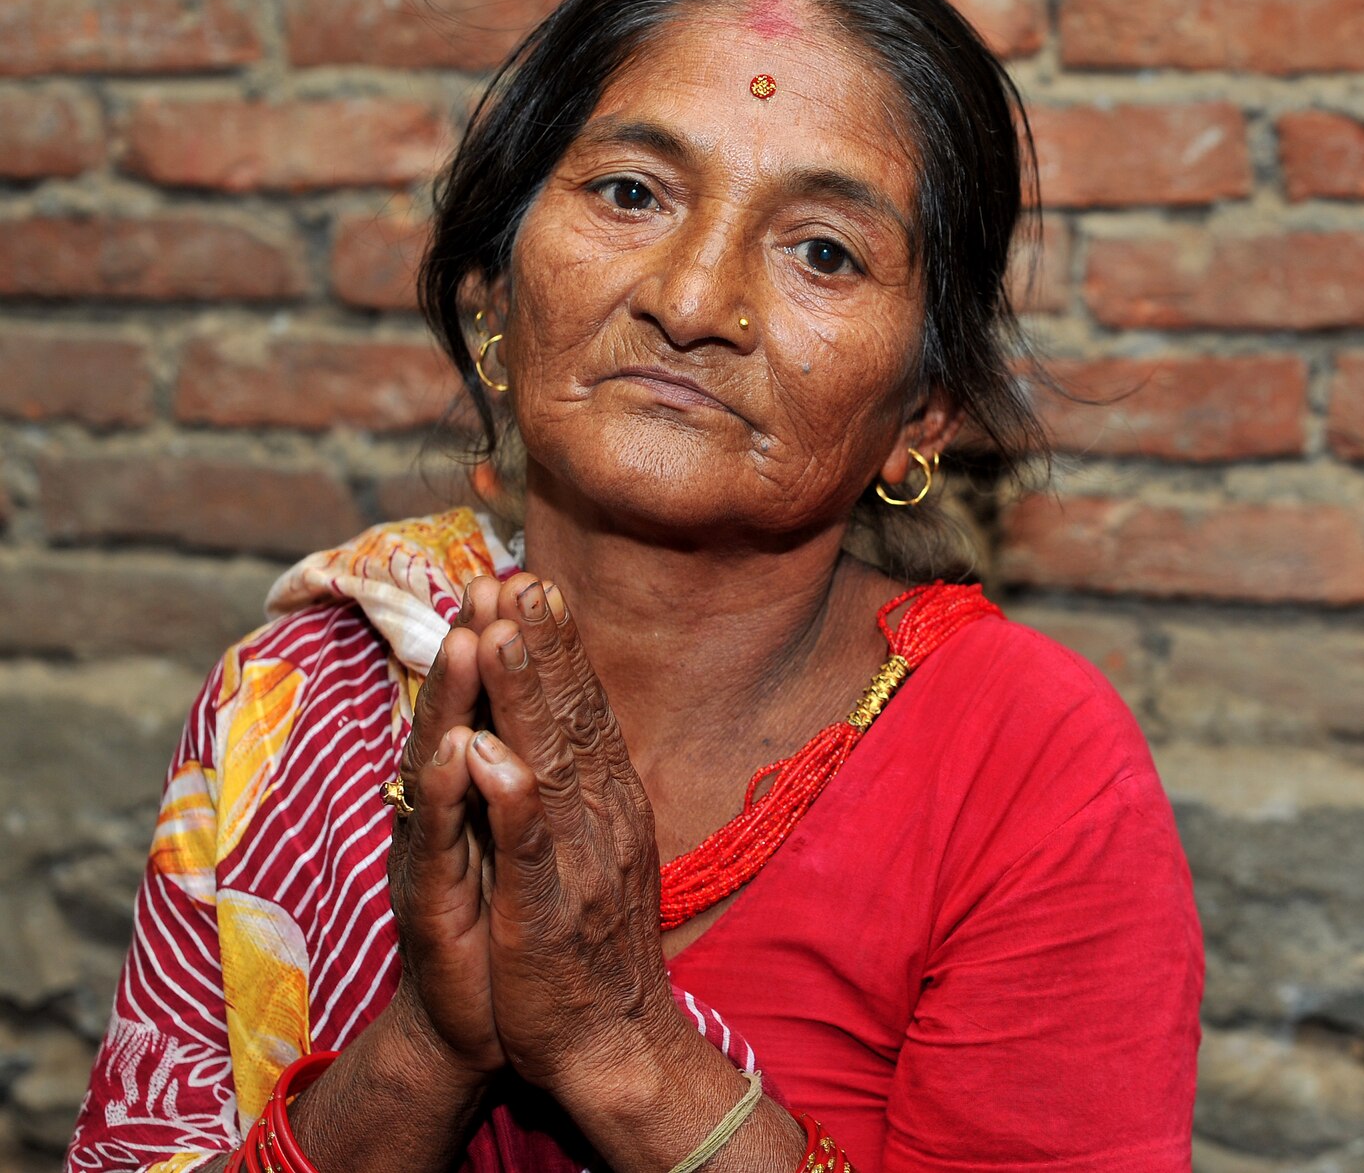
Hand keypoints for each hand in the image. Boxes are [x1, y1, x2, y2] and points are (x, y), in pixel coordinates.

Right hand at [381, 606, 503, 1083]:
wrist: (489, 1026)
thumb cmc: (513, 928)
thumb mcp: (532, 842)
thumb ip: (529, 777)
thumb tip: (542, 710)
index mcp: (488, 791)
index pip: (504, 705)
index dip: (515, 645)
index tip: (529, 580)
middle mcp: (455, 808)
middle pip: (467, 713)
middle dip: (480, 648)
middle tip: (490, 583)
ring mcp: (439, 849)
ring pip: (446, 760)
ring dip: (457, 700)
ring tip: (469, 639)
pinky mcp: (432, 900)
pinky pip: (444, 837)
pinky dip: (452, 792)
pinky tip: (459, 750)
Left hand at [460, 573, 685, 1100]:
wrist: (613, 1042)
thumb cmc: (590, 947)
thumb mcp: (592, 852)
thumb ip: (577, 790)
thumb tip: (563, 732)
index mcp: (607, 801)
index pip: (582, 710)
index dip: (555, 647)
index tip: (531, 585)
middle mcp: (602, 817)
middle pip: (569, 718)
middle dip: (538, 646)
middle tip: (514, 579)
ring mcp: (578, 861)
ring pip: (549, 764)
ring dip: (525, 697)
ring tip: (496, 634)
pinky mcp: (548, 911)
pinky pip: (529, 849)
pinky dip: (513, 801)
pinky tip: (492, 756)